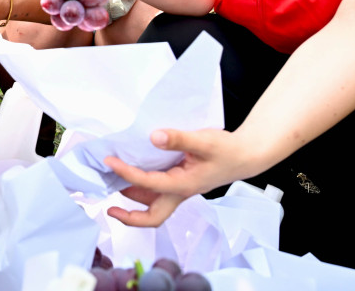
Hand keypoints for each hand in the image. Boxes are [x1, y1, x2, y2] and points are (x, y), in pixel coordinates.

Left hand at [102, 127, 248, 226]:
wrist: (245, 156)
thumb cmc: (227, 150)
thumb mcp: (204, 141)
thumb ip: (179, 139)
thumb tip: (154, 137)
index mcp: (184, 185)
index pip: (148, 184)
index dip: (126, 173)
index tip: (110, 161)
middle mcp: (180, 193)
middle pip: (153, 217)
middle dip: (129, 217)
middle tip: (110, 208)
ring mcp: (180, 190)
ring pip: (153, 204)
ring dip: (133, 199)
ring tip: (113, 183)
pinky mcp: (181, 183)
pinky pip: (157, 192)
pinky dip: (142, 188)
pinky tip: (133, 172)